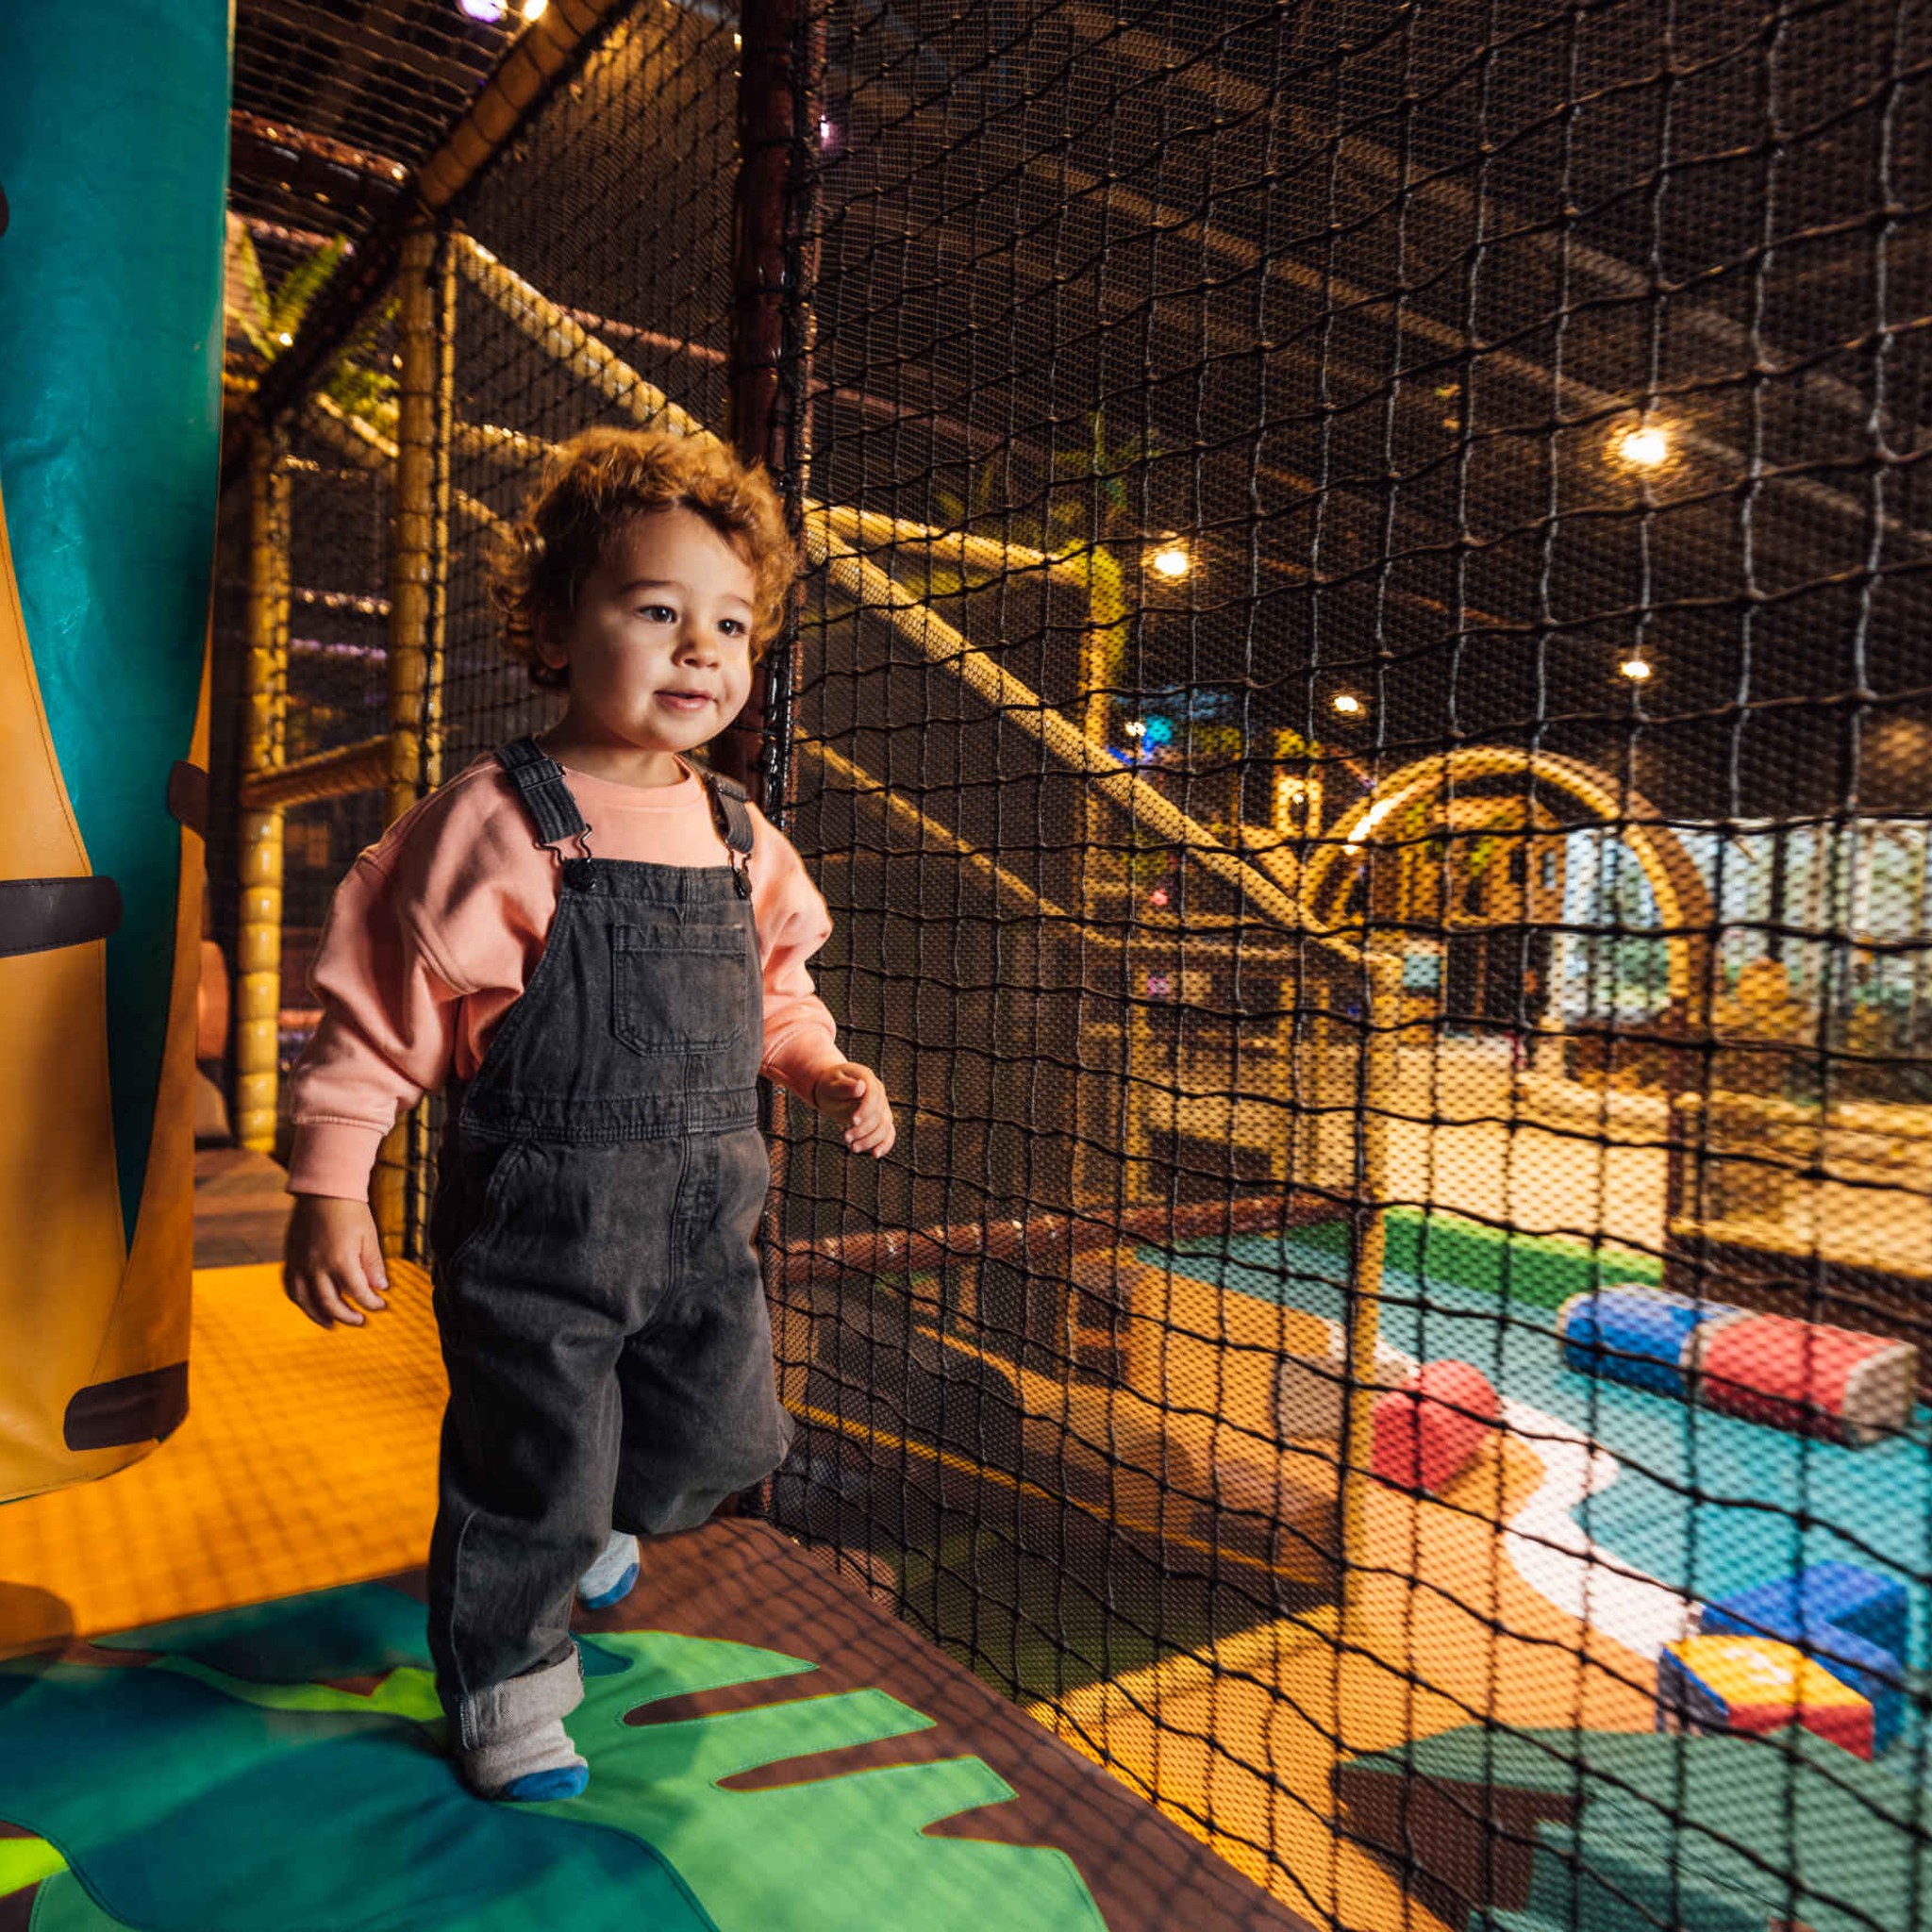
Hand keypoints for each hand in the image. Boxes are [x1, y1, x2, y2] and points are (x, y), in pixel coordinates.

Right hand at [283, 1194, 389, 1329]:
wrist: (323, 1190)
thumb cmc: (350, 1210)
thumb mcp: (368, 1236)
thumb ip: (373, 1264)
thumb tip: (380, 1288)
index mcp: (340, 1260)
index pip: (358, 1293)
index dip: (371, 1303)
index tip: (380, 1306)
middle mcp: (317, 1266)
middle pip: (330, 1303)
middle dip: (347, 1316)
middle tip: (360, 1321)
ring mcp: (300, 1263)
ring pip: (306, 1300)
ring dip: (319, 1316)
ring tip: (332, 1324)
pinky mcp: (290, 1258)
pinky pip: (291, 1287)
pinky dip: (300, 1300)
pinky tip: (311, 1305)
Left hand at [810, 1060, 895, 1157]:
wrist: (830, 1089)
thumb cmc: (828, 1085)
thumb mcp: (831, 1084)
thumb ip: (845, 1086)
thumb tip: (861, 1087)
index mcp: (868, 1079)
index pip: (874, 1095)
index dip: (866, 1109)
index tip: (853, 1121)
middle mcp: (879, 1093)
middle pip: (879, 1114)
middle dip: (863, 1129)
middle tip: (846, 1138)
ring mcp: (882, 1107)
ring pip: (884, 1127)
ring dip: (870, 1140)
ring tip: (853, 1148)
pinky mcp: (881, 1120)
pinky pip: (889, 1133)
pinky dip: (885, 1144)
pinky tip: (875, 1154)